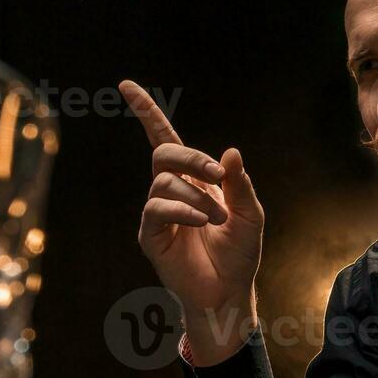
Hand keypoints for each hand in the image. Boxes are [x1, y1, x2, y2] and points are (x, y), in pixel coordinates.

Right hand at [121, 80, 263, 366]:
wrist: (230, 292)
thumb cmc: (240, 254)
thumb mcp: (249, 214)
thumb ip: (239, 184)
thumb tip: (229, 152)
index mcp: (194, 180)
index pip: (164, 139)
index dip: (146, 112)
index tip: (127, 85)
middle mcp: (172, 191)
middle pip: (164, 154)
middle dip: (192, 158)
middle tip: (219, 177)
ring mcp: (158, 213)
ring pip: (164, 183)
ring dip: (196, 197)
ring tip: (217, 219)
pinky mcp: (151, 235)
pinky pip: (158, 209)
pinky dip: (182, 210)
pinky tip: (202, 222)